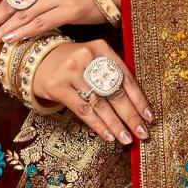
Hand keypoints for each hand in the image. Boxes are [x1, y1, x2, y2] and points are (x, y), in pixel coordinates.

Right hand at [34, 37, 152, 145]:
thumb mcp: (94, 60)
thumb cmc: (74, 64)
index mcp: (102, 49)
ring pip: (100, 103)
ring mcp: (71, 71)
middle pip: (114, 92)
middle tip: (142, 132)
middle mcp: (87, 57)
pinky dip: (98, 125)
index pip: (126, 77)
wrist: (38, 60)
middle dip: (131, 115)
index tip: (149, 117)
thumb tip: (138, 106)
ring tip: (127, 138)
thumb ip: (113, 75)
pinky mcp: (58, 86)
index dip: (139, 99)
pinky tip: (109, 135)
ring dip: (116, 124)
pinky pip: (83, 110)